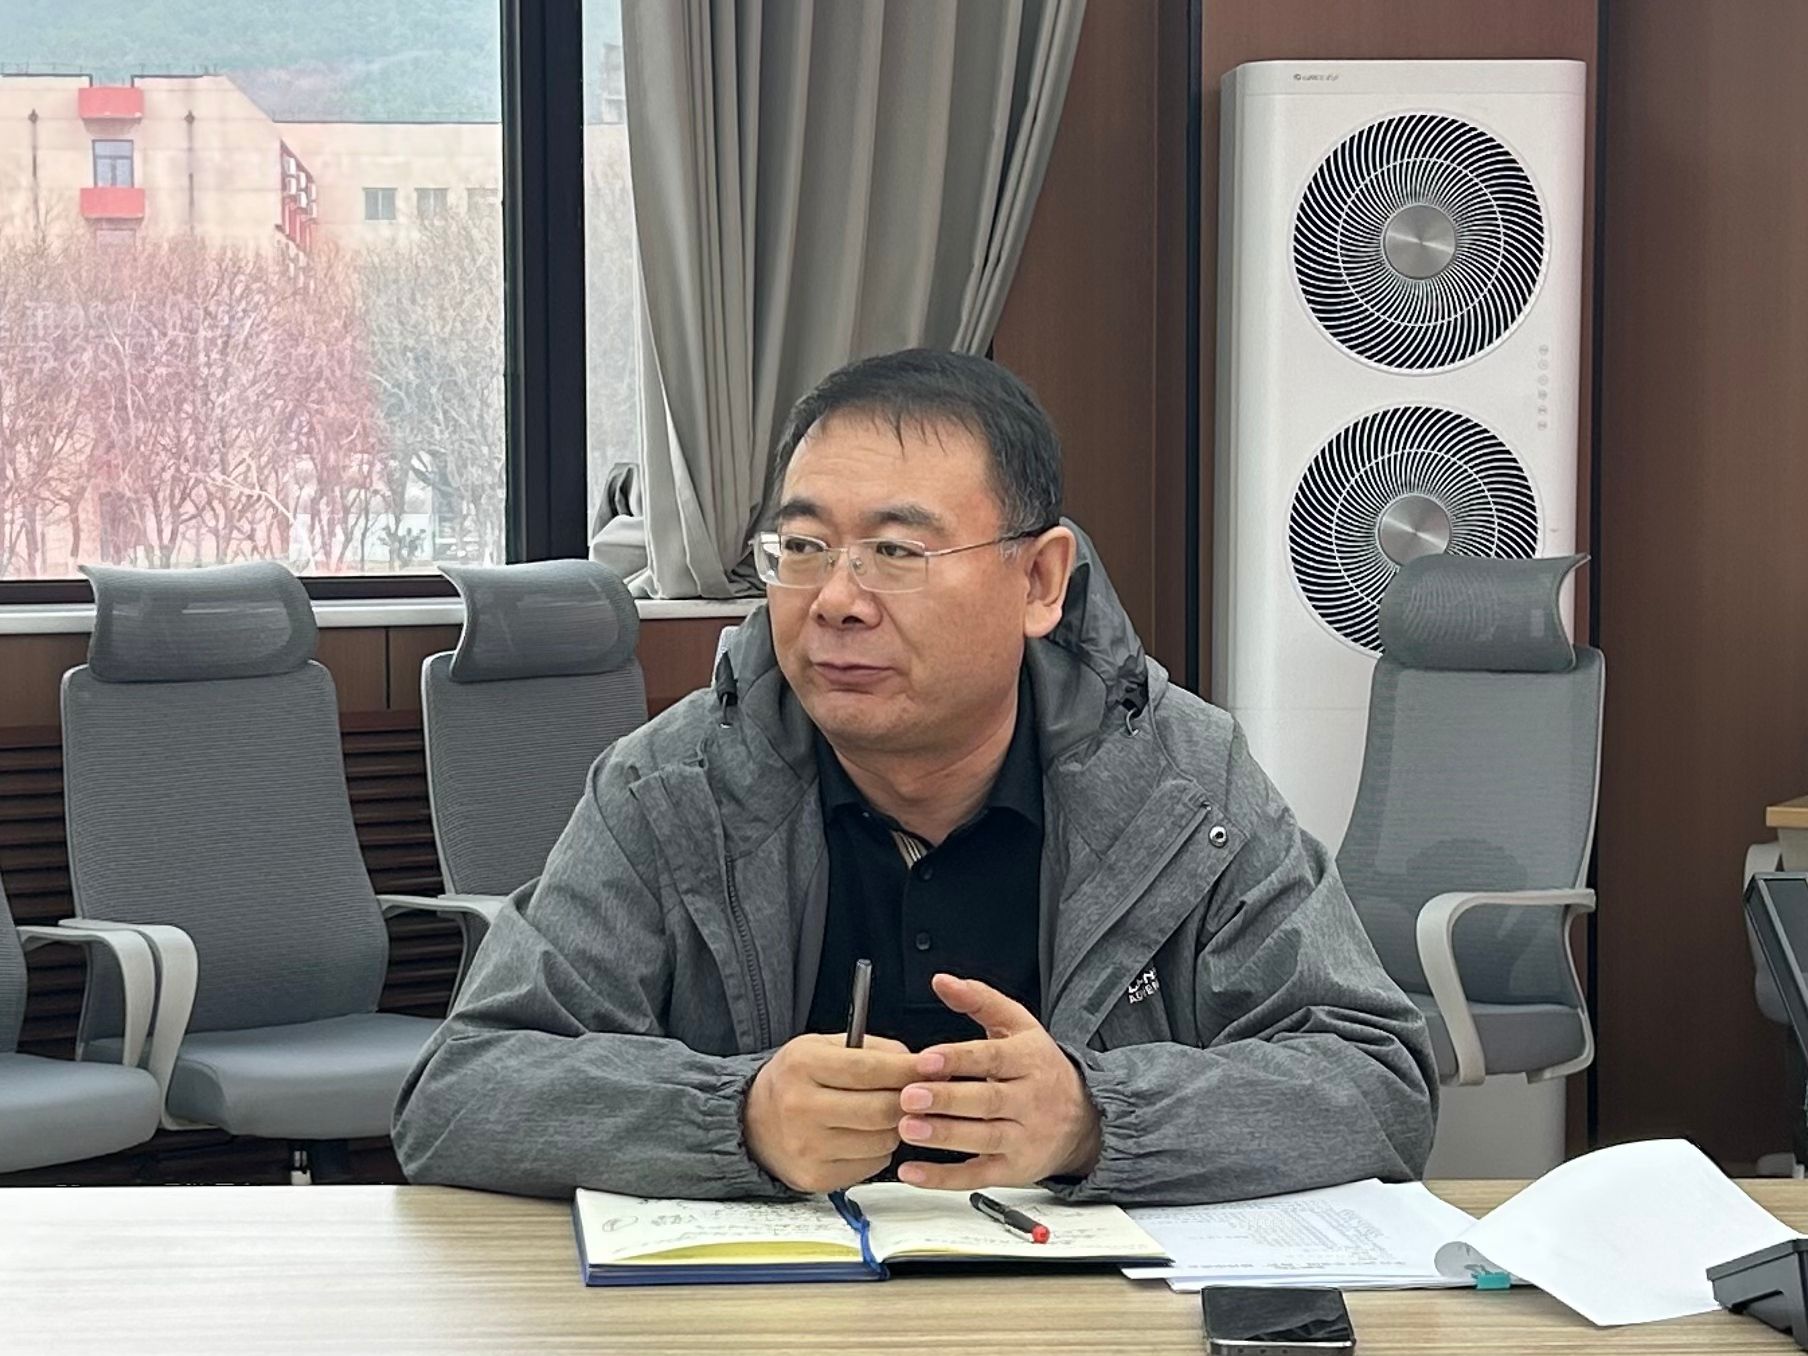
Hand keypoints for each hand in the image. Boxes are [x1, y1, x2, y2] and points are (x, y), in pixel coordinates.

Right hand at [744, 1033, 917, 1192]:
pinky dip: (878, 1149)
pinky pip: (872, 1164)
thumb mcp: (821, 1047)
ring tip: (885, 1113)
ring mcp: (808, 1148)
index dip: (907, 1069)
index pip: (867, 1069)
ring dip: (895, 1126)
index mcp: (802, 1066)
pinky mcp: (817, 1177)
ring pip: (882, 1140)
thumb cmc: (793, 1081)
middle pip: (880, 1109)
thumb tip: (918, 1063)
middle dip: (910, 1101)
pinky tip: (864, 1135)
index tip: (934, 1066)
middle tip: (922, 1093)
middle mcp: (801, 1108)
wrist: (752, 1123)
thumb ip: (871, 1049)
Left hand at [893, 974, 1101, 1189]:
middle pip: (985, 1101)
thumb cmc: (1041, 1068)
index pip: (992, 1058)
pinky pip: (978, 1175)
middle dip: (945, 1099)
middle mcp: (1028, 1100)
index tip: (925, 1059)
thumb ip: (979, 1000)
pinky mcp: (1013, 1169)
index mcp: (1028, 1060)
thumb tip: (942, 980)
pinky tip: (913, 1171)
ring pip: (982, 1138)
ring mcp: (1022, 1138)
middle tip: (909, 1096)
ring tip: (908, 1129)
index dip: (958, 1058)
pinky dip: (944, 1178)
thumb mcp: (1018, 1026)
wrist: (1085, 1119)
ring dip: (943, 1136)